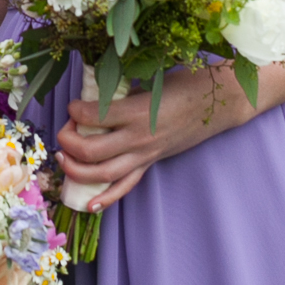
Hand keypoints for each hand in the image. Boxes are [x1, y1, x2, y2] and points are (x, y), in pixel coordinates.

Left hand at [57, 65, 254, 207]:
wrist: (220, 102)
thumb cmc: (185, 84)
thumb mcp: (150, 79)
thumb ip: (122, 91)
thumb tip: (94, 95)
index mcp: (137, 110)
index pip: (92, 116)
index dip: (74, 110)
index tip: (73, 105)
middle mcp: (139, 137)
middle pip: (91, 150)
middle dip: (68, 142)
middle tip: (64, 131)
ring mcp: (146, 154)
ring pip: (104, 174)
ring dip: (77, 170)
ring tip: (64, 159)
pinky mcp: (152, 163)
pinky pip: (126, 186)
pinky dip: (106, 198)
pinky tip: (89, 205)